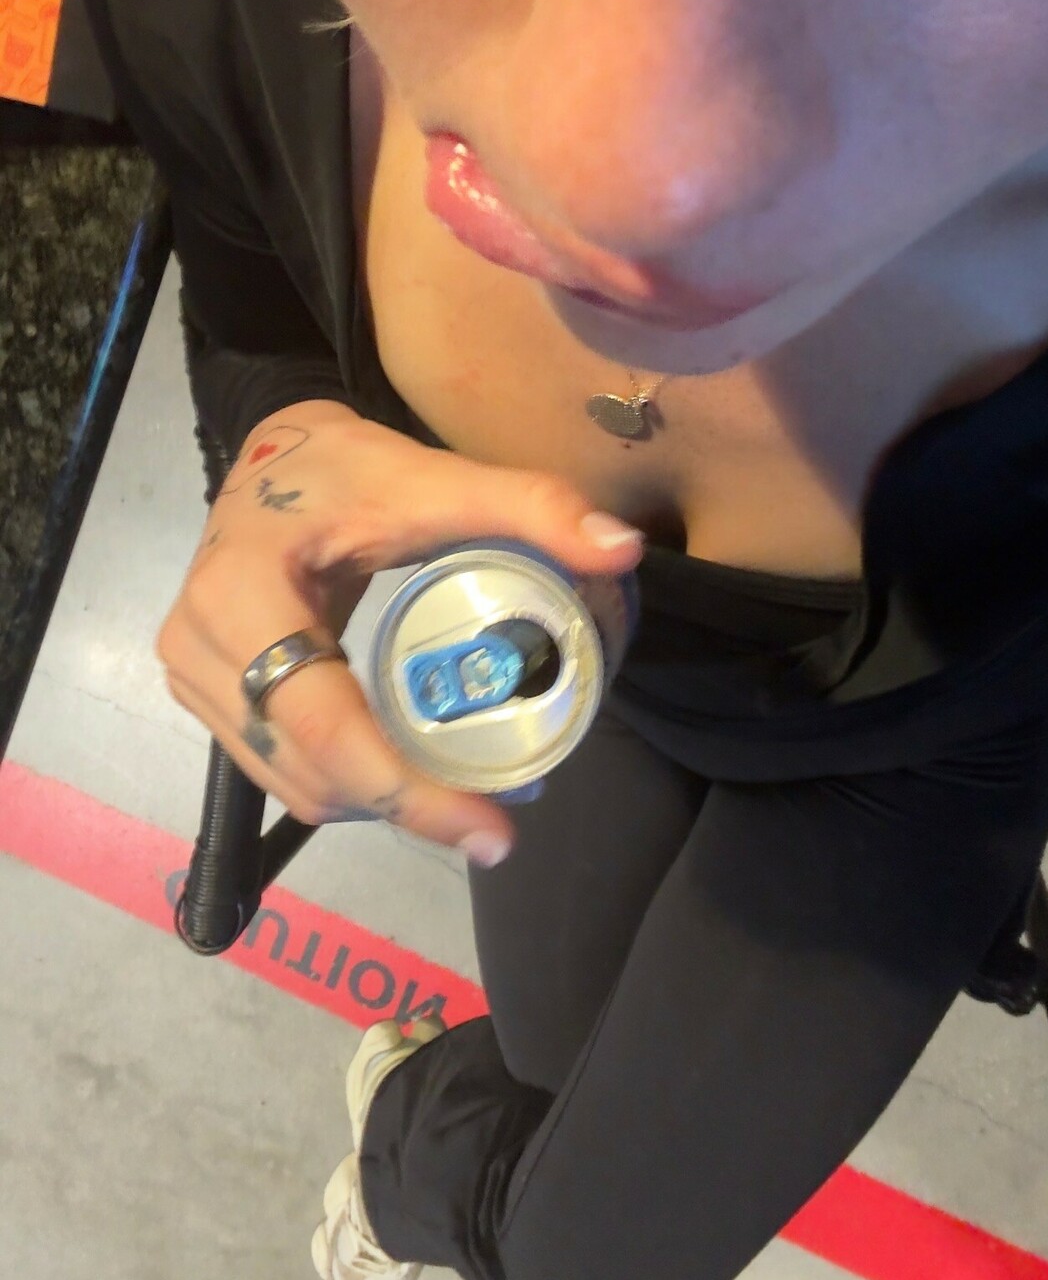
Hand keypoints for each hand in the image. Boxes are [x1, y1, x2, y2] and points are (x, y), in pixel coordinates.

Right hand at [156, 400, 643, 865]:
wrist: (270, 449)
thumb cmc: (344, 467)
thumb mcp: (433, 477)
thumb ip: (529, 505)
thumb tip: (623, 549)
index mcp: (241, 595)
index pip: (324, 724)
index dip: (408, 792)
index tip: (490, 830)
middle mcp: (198, 648)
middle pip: (309, 770)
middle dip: (404, 805)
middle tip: (495, 820)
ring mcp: (191, 676)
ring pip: (291, 783)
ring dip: (373, 804)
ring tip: (461, 803)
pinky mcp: (204, 693)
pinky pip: (278, 767)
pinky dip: (345, 783)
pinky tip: (406, 776)